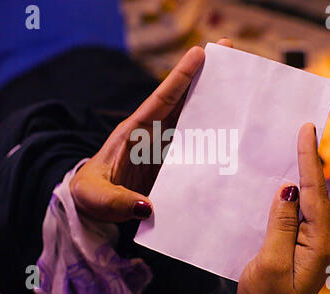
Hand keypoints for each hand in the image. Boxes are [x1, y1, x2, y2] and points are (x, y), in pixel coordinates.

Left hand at [70, 38, 233, 222]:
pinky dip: (213, 134)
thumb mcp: (97, 198)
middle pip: (181, 101)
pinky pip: (195, 144)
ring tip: (238, 84)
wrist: (93, 206)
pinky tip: (232, 131)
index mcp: (134, 133)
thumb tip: (149, 207)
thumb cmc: (90, 194)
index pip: (160, 101)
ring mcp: (164, 147)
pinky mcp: (171, 163)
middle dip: (204, 76)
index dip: (180, 78)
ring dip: (213, 102)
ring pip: (191, 118)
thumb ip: (118, 202)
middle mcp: (152, 134)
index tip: (200, 53)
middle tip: (228, 50)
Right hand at [237, 123, 329, 293]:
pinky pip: (300, 214)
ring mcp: (316, 244)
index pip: (315, 194)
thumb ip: (280, 224)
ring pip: (309, 202)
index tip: (307, 130)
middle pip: (317, 194)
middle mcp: (325, 242)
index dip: (309, 159)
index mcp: (320, 245)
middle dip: (309, 162)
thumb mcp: (269, 263)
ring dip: (302, 176)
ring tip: (295, 148)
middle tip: (303, 131)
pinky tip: (287, 183)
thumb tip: (288, 189)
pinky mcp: (304, 246)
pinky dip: (294, 194)